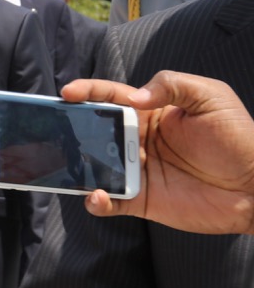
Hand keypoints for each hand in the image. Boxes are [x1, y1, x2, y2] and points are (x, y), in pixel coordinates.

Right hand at [62, 73, 253, 234]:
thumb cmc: (239, 138)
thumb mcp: (210, 97)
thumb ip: (171, 85)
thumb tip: (134, 98)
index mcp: (151, 113)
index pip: (111, 98)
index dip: (87, 93)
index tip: (68, 94)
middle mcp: (137, 141)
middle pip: (93, 132)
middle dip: (70, 129)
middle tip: (53, 130)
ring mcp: (136, 172)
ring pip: (94, 167)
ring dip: (76, 166)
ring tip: (65, 165)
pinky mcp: (140, 201)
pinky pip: (109, 202)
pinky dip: (96, 201)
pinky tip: (98, 196)